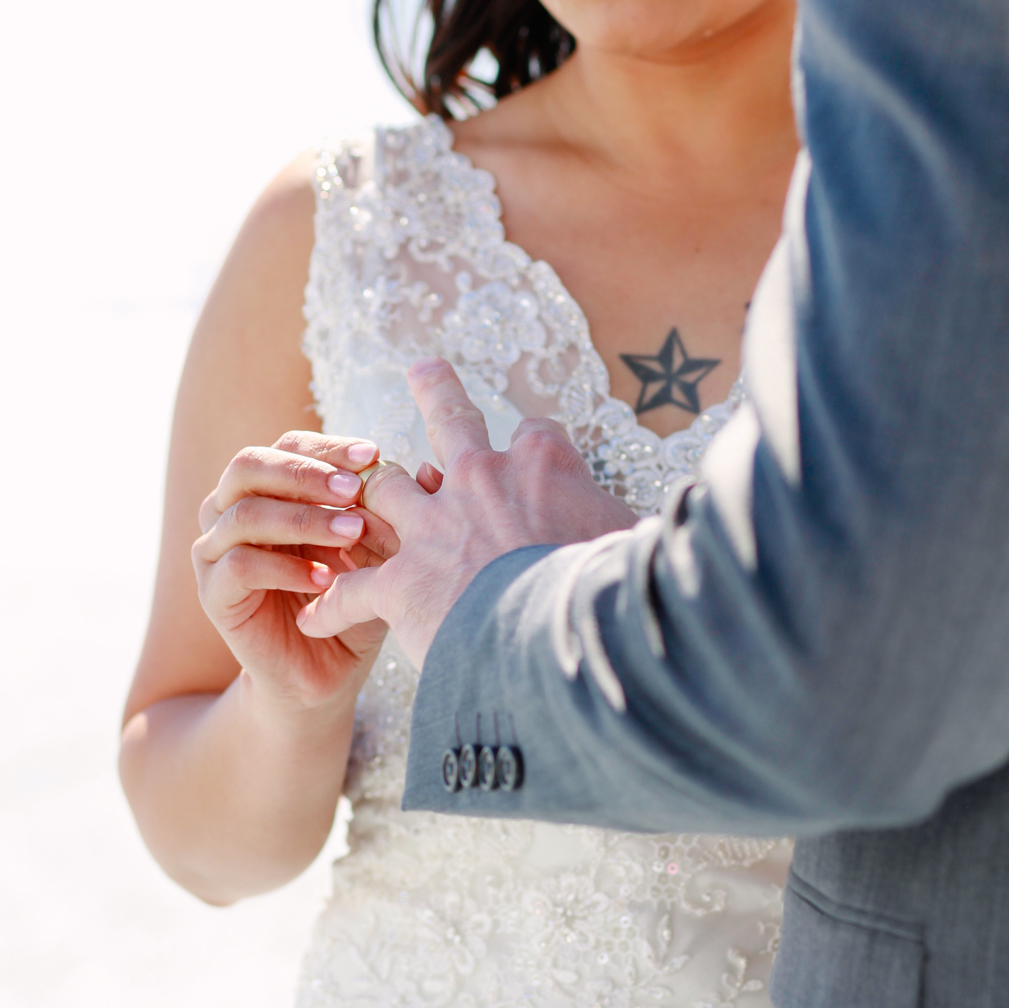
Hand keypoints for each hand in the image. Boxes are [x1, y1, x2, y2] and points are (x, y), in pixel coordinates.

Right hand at [193, 430, 397, 714]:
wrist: (324, 676)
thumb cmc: (351, 604)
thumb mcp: (378, 553)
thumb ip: (391, 514)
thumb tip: (426, 472)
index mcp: (267, 489)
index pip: (287, 446)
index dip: (327, 447)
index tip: (373, 454)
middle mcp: (230, 510)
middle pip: (249, 465)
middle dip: (306, 473)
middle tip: (354, 490)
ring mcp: (214, 551)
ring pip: (244, 513)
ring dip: (302, 519)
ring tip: (350, 534)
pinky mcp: (213, 594)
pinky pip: (239, 565)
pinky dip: (285, 567)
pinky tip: (325, 580)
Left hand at [295, 359, 638, 668]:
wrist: (571, 638)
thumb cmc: (619, 591)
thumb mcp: (643, 541)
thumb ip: (638, 525)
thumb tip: (693, 522)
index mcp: (545, 464)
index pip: (536, 436)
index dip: (534, 449)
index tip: (536, 456)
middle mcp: (481, 480)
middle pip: (450, 423)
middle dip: (435, 393)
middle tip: (422, 369)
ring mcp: (435, 529)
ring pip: (386, 489)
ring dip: (369, 495)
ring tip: (343, 496)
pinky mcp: (403, 583)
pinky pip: (353, 588)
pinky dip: (334, 603)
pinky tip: (315, 617)